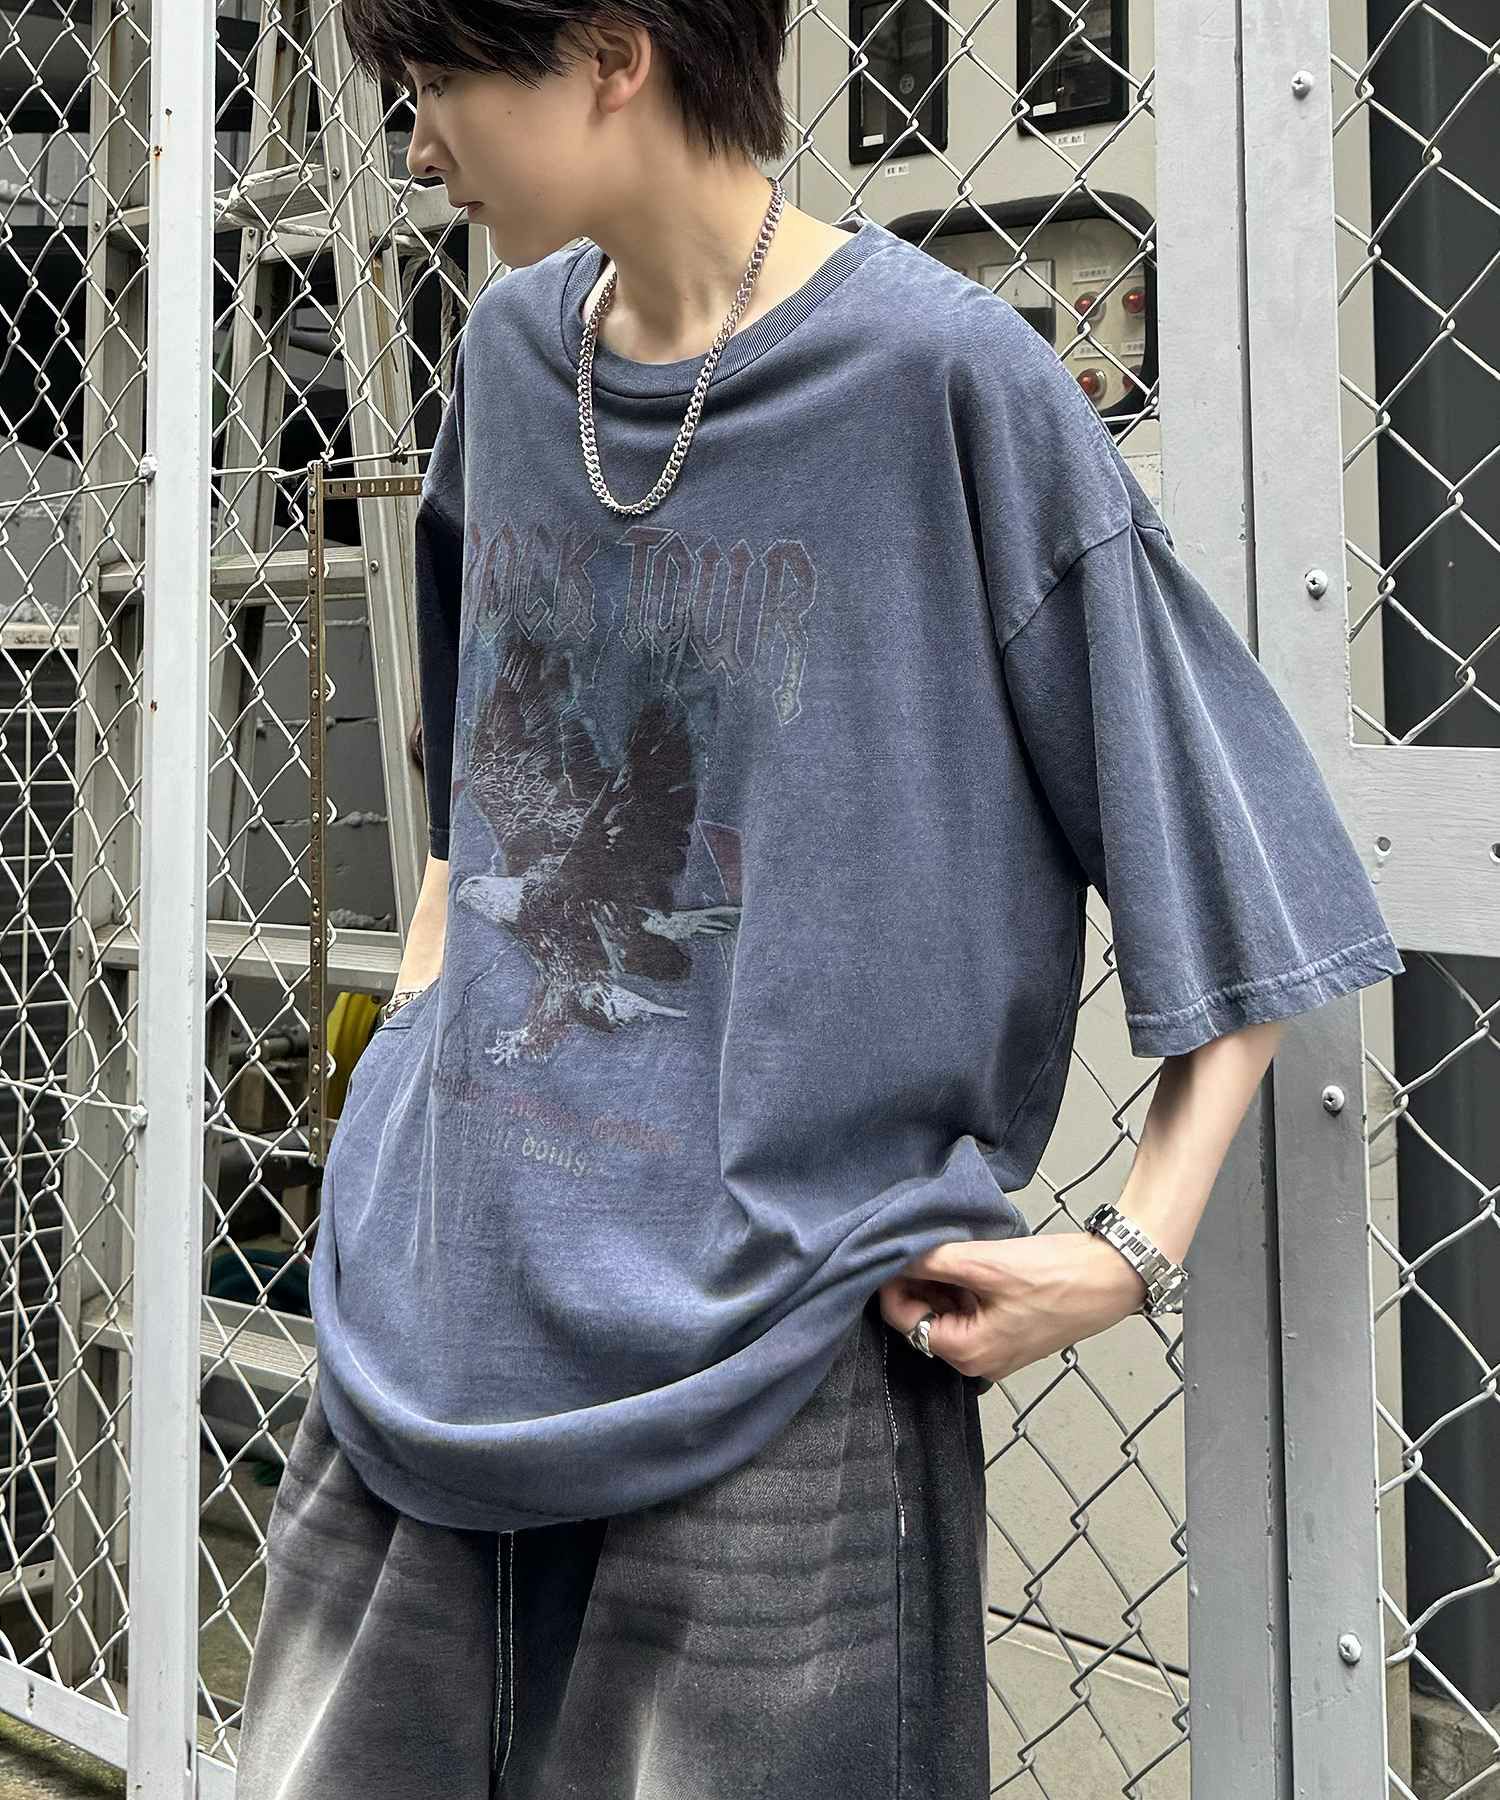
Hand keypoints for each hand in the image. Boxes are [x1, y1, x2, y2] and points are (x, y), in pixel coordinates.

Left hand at [877, 1230, 1153, 1382]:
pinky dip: (964, 1287)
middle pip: (925, 1319)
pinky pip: (972, 1312)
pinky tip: (973, 1259)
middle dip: (918, 1281)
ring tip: (950, 1247)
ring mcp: (996, 1350)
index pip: (905, 1320)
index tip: (893, 1249)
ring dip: (942, 1282)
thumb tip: (893, 1254)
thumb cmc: (1055, 1275)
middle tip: (923, 1243)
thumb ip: (933, 1262)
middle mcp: (978, 1362)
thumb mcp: (985, 1264)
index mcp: (967, 1354)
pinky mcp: (1011, 1334)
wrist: (1112, 1276)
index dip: (892, 1283)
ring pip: (949, 1313)